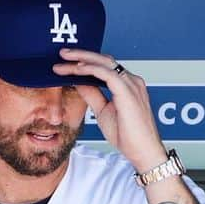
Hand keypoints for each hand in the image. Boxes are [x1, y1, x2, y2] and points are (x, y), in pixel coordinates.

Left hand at [52, 48, 166, 172]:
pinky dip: (90, 69)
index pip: (104, 66)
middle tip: (62, 53)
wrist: (141, 150)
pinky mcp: (128, 92)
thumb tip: (78, 82)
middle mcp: (131, 81)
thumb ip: (92, 95)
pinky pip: (107, 74)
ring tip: (64, 60)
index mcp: (126, 85)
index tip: (65, 63)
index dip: (84, 62)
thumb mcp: (102, 111)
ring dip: (82, 60)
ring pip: (104, 63)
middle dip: (81, 55)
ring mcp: (132, 84)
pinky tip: (76, 69)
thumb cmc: (126, 134)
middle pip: (104, 60)